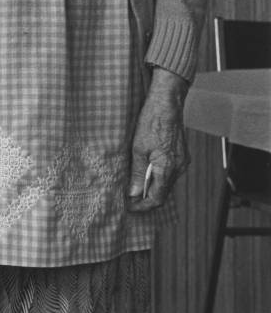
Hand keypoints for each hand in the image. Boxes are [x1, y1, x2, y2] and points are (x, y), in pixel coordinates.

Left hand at [127, 67, 190, 211]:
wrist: (167, 104)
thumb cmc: (151, 123)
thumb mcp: (138, 149)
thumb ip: (137, 173)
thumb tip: (134, 193)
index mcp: (168, 168)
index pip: (157, 198)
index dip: (143, 206)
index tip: (129, 207)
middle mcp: (179, 168)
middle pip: (163, 193)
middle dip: (147, 200)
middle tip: (130, 200)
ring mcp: (182, 162)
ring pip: (167, 184)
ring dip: (152, 189)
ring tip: (135, 189)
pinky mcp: (182, 156)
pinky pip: (170, 174)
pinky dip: (158, 178)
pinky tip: (146, 175)